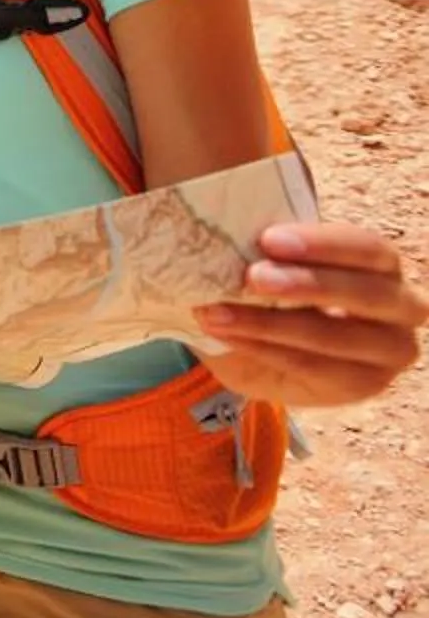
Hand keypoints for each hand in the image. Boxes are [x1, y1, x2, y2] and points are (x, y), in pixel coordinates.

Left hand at [194, 222, 425, 408]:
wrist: (259, 347)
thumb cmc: (273, 291)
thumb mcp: (270, 264)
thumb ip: (263, 251)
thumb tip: (220, 233)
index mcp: (382, 261)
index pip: (367, 248)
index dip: (322, 244)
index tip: (268, 239)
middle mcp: (401, 306)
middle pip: (365, 294)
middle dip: (307, 284)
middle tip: (252, 277)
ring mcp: (388, 351)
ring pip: (337, 337)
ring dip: (273, 324)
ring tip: (216, 313)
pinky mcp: (363, 384)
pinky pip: (311, 366)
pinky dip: (261, 349)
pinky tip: (223, 334)